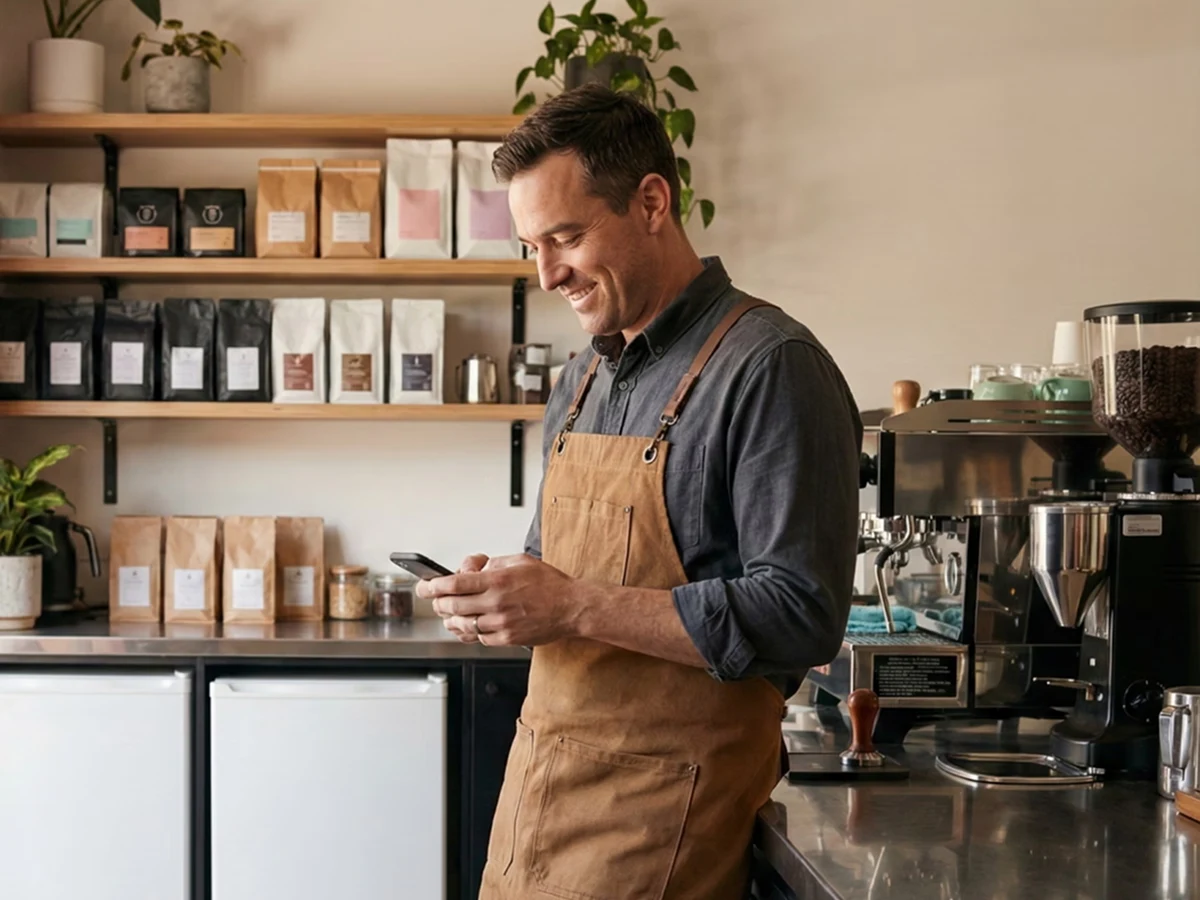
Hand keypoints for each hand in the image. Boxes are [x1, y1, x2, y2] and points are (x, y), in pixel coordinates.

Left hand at [417, 554, 579, 646]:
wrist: (572, 608)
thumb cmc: (549, 584)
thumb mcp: (520, 561)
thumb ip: (492, 564)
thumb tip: (471, 568)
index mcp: (498, 581)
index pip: (454, 584)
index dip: (433, 586)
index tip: (425, 586)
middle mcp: (496, 603)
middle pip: (452, 606)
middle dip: (437, 602)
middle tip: (434, 599)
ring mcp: (501, 624)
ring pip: (461, 625)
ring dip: (450, 619)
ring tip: (449, 613)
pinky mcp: (507, 639)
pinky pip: (478, 638)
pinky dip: (468, 632)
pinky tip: (467, 626)